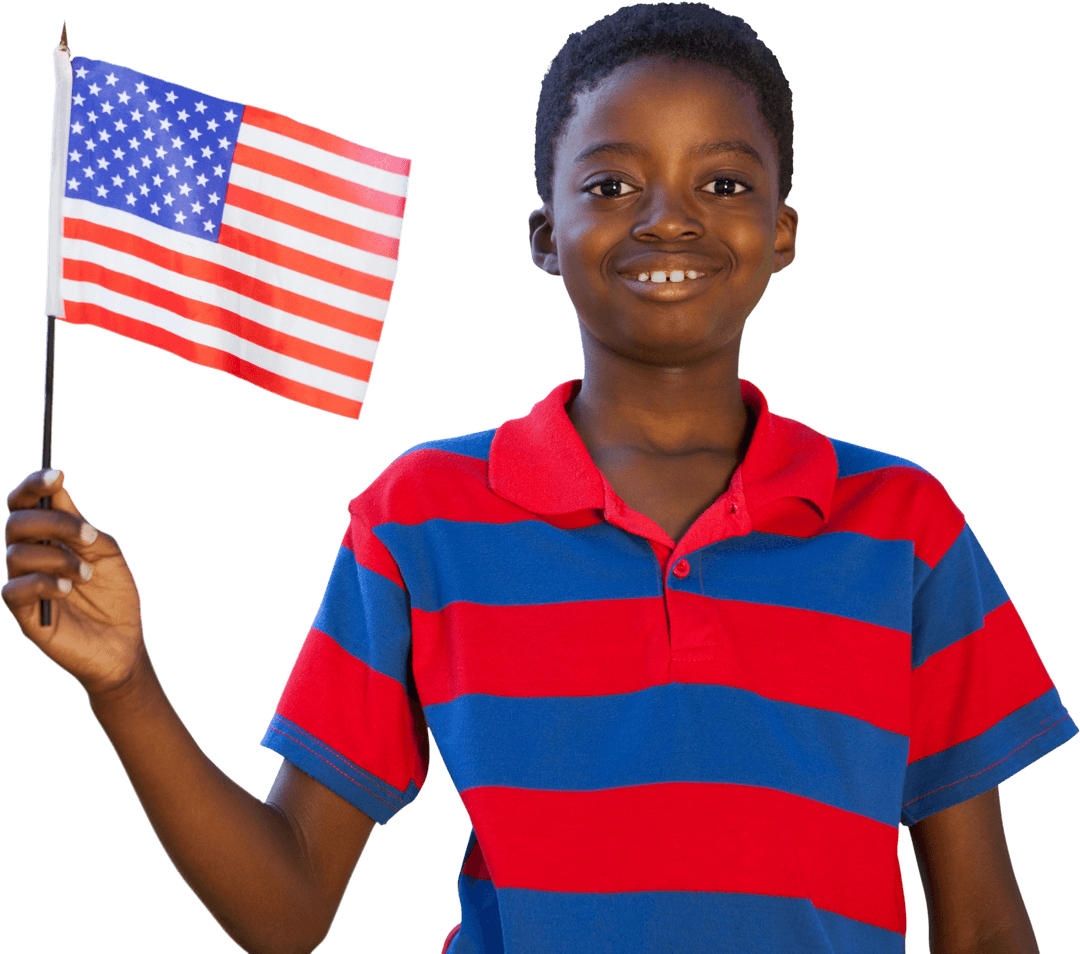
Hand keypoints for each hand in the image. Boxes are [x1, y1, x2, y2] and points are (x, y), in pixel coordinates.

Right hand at [3, 468, 144, 697]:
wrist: (124, 641)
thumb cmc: (114, 595)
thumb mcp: (106, 553)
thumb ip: (82, 525)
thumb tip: (58, 489)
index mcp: (48, 537)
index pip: (24, 503)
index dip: (33, 484)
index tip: (57, 475)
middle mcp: (30, 555)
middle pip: (16, 522)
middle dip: (54, 522)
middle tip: (89, 535)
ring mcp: (24, 582)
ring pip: (16, 553)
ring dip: (58, 557)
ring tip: (86, 574)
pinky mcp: (22, 612)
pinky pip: (14, 588)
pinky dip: (43, 582)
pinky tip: (67, 589)